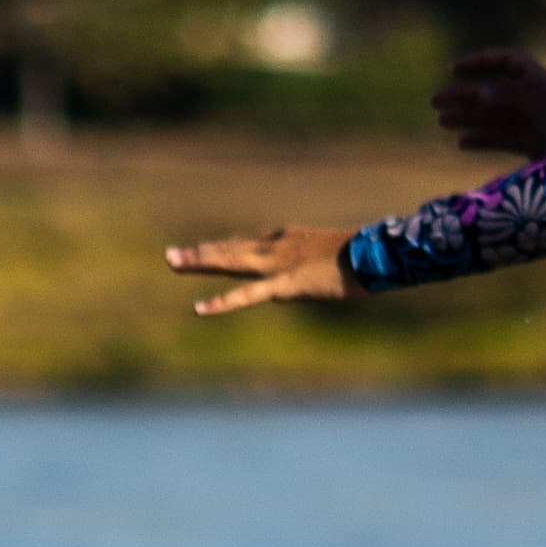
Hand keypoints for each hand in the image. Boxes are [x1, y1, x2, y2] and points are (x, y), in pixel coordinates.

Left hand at [164, 225, 354, 316]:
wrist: (374, 253)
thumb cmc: (363, 256)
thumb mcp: (331, 258)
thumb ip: (310, 268)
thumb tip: (299, 285)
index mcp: (288, 238)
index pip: (249, 244)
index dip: (226, 249)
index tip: (206, 251)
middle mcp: (276, 246)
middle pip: (230, 248)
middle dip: (200, 252)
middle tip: (171, 254)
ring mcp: (277, 263)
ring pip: (230, 262)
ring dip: (199, 262)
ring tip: (172, 262)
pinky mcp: (284, 284)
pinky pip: (247, 295)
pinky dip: (223, 302)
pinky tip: (199, 308)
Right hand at [431, 48, 545, 158]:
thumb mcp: (543, 108)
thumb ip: (510, 97)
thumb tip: (478, 91)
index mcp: (543, 82)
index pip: (507, 62)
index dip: (481, 62)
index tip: (453, 68)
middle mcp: (538, 101)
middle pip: (494, 91)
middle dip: (465, 94)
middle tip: (434, 102)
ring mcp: (537, 125)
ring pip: (495, 117)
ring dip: (468, 117)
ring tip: (442, 122)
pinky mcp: (536, 148)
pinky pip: (503, 139)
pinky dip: (483, 140)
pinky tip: (462, 143)